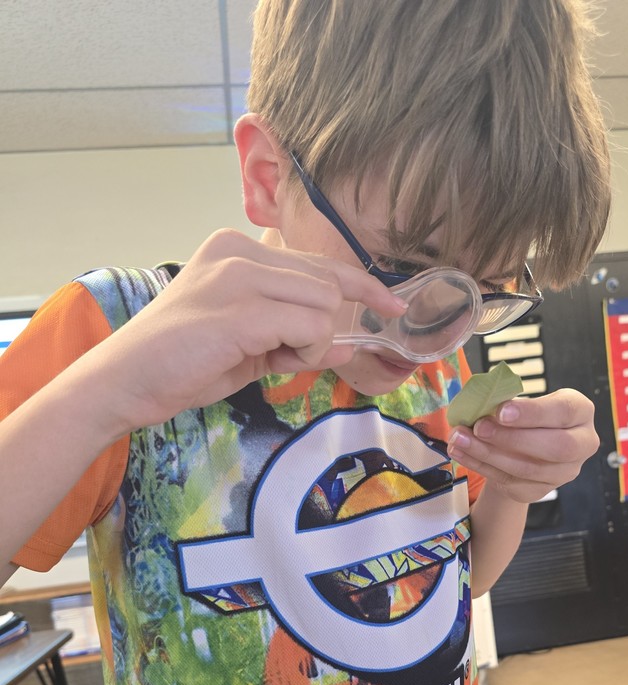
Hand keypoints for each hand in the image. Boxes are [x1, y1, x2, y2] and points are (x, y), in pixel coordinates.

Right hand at [78, 229, 406, 437]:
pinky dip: (308, 351)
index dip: (360, 284)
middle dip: (329, 326)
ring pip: (324, 303)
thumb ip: (294, 337)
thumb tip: (346, 343)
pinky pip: (310, 326)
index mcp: (238, 250)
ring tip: (278, 360)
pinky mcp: (241, 309)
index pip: (317, 262)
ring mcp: (239, 276)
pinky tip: (278, 362)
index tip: (391, 304)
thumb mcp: (247, 345)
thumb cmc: (181, 364)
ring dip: (316, 342)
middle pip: (326, 282)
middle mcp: (240, 252)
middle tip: (299, 356)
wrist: (125, 380)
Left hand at [446, 388, 598, 502]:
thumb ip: (508, 403)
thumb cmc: (526, 415)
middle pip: (555, 447)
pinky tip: (461, 453)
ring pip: (528, 468)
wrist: (525, 446)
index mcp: (580, 411)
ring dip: (488, 453)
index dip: (532, 413)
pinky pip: (509, 481)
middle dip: (512, 438)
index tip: (501, 411)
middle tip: (479, 428)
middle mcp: (582, 444)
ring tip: (459, 439)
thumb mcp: (525, 401)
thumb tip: (478, 407)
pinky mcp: (540, 490)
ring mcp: (563, 472)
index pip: (563, 412)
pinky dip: (480, 465)